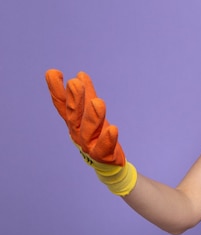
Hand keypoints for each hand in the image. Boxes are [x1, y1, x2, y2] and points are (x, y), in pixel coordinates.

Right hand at [45, 69, 135, 195]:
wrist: (108, 162)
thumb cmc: (97, 134)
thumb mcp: (92, 112)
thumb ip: (88, 94)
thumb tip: (80, 75)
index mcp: (74, 121)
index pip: (63, 104)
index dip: (56, 89)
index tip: (54, 72)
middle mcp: (77, 132)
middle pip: (73, 115)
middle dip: (74, 99)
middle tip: (74, 82)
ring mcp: (88, 144)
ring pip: (88, 130)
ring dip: (93, 116)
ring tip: (98, 102)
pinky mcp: (102, 155)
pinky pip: (103, 147)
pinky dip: (107, 139)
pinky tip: (112, 129)